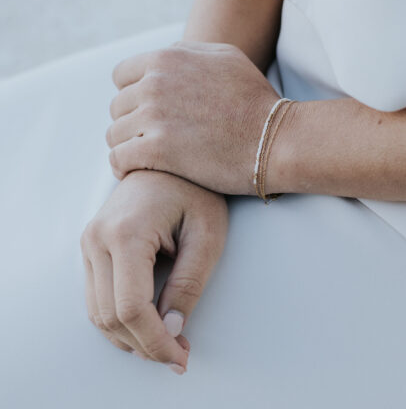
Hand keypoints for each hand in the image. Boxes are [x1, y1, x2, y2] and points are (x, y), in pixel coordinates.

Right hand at [80, 169, 227, 372]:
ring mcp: (89, 241)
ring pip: (98, 311)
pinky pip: (97, 296)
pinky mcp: (91, 245)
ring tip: (168, 343)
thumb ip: (189, 283)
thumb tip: (172, 330)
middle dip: (145, 345)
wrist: (169, 159)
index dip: (155, 342)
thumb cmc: (195, 189)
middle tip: (179, 356)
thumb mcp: (207, 234)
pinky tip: (149, 324)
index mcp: (126, 233)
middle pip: (110, 316)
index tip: (181, 357)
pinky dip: (120, 319)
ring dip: (130, 337)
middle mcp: (97, 238)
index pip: (131, 308)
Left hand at [105, 42, 281, 193]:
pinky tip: (137, 171)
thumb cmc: (255, 99)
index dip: (133, 94)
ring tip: (148, 156)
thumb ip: (188, 51)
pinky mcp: (157, 150)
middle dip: (133, 122)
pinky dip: (124, 167)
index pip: (121, 76)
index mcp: (167, 58)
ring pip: (114, 134)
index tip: (148, 111)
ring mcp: (154, 116)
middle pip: (118, 106)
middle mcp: (154, 83)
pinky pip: (119, 159)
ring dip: (129, 146)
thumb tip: (165, 53)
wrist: (275, 137)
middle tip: (154, 137)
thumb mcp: (227, 56)